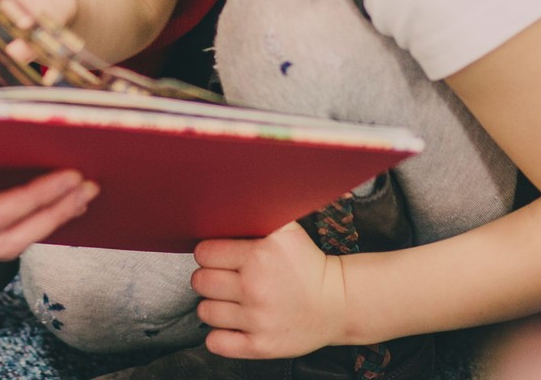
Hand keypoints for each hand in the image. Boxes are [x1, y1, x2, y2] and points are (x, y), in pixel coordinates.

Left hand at [192, 221, 347, 359]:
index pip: (204, 253)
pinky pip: (217, 343)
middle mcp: (256, 288)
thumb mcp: (287, 229)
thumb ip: (259, 211)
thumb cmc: (308, 264)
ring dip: (212, 305)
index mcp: (260, 256)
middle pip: (201, 281)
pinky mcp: (261, 346)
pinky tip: (230, 323)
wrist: (339, 302)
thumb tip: (232, 194)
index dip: (209, 253)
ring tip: (228, 300)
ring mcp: (258, 320)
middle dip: (208, 277)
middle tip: (223, 277)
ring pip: (205, 311)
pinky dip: (217, 336)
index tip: (218, 256)